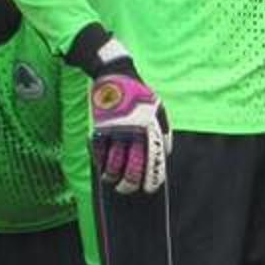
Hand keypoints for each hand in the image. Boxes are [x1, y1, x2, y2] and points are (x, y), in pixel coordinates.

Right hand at [85, 39, 170, 194]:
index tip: (148, 188)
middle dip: (129, 183)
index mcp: (149, 130)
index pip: (152, 161)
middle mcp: (134, 133)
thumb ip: (164, 131)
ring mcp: (115, 131)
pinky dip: (99, 164)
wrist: (116, 75)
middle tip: (127, 189)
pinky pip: (99, 152)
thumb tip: (166, 153)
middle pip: (132, 167)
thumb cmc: (139, 93)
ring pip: (113, 163)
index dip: (150, 178)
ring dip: (112, 177)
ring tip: (112, 182)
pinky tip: (102, 169)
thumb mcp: (158, 108)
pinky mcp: (100, 127)